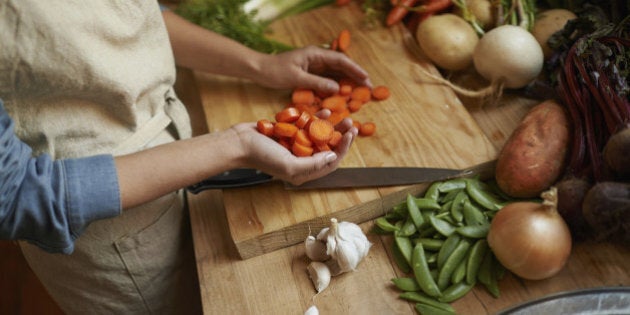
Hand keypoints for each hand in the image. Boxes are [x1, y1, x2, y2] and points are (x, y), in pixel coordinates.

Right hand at [230, 111, 357, 184]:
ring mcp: (296, 145)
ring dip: (332, 126)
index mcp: (303, 172)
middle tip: (351, 124)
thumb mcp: (289, 165)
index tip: (350, 135)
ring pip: (321, 135)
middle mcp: (302, 159)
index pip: (330, 163)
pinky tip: (325, 112)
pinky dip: (317, 118)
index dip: (343, 149)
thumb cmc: (261, 156)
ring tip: (343, 116)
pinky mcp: (290, 131)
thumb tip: (333, 157)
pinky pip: (308, 125)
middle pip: (328, 148)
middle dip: (341, 136)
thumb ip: (313, 164)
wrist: (238, 142)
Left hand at [252, 46, 371, 94]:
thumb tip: (337, 89)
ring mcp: (314, 65)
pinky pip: (327, 79)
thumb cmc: (274, 71)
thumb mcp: (296, 78)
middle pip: (342, 66)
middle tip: (369, 88)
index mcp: (315, 54)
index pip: (341, 60)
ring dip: (348, 81)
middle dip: (356, 76)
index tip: (366, 79)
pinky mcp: (310, 73)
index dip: (355, 70)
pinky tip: (343, 94)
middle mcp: (317, 58)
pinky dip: (336, 86)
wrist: (259, 70)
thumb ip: (317, 82)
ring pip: (336, 73)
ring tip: (361, 92)